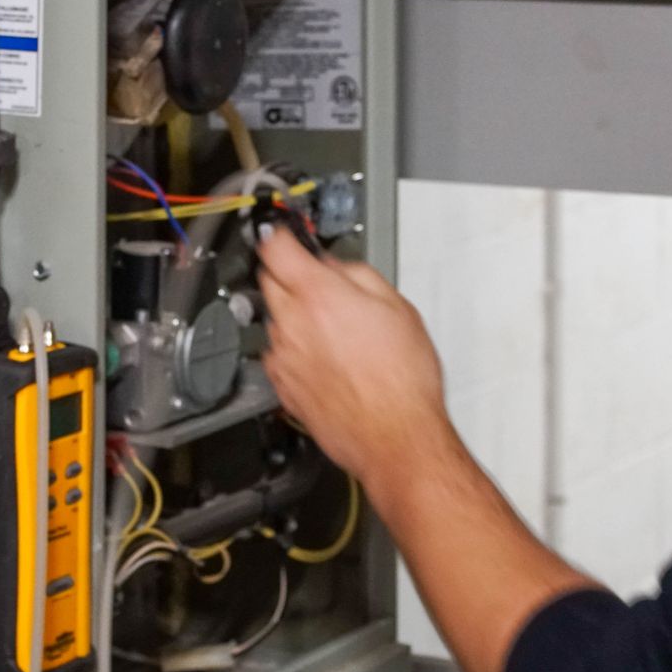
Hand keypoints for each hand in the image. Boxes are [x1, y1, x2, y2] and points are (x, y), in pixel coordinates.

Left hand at [257, 229, 454, 488]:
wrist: (395, 437)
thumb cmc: (403, 381)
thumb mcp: (398, 307)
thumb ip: (358, 276)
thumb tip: (337, 269)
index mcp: (318, 295)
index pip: (275, 248)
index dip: (279, 236)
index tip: (285, 234)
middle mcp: (292, 323)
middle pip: (268, 281)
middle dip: (288, 276)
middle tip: (318, 284)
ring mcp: (282, 357)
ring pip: (274, 319)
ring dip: (294, 316)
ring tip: (334, 333)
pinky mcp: (282, 386)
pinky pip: (278, 354)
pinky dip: (294, 350)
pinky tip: (327, 361)